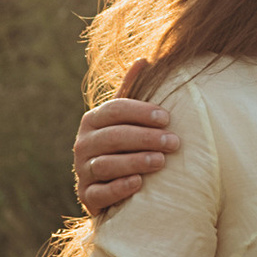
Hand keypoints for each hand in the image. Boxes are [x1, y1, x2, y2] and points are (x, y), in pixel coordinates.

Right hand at [74, 65, 174, 216]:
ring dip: (135, 161)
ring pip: (106, 164)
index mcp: (93, 120)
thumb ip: (131, 92)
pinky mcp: (86, 196)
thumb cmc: (123, 146)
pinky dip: (118, 188)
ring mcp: (83, 171)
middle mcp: (83, 144)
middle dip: (145, 138)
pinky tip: (138, 183)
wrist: (109, 186)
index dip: (141, 112)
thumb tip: (143, 59)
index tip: (167, 117)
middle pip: (113, 137)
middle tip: (174, 142)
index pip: (115, 110)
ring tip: (161, 162)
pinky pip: (99, 193)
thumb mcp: (125, 119)